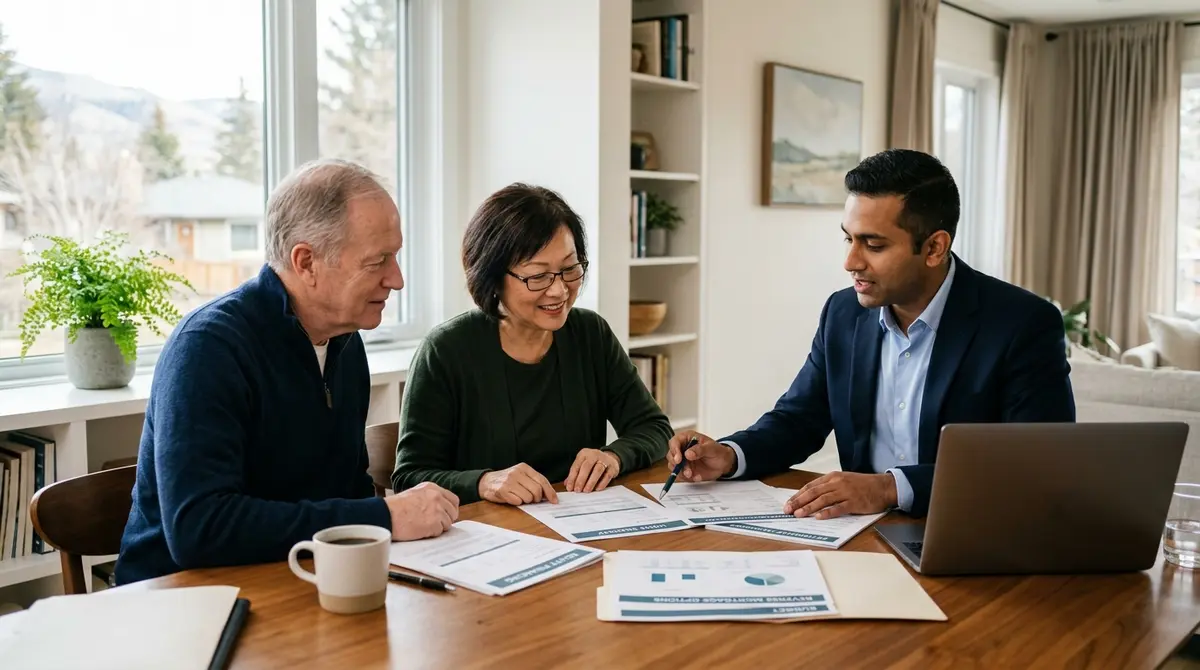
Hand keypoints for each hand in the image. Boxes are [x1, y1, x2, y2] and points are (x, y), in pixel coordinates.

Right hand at [385, 482, 459, 540]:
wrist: (386, 514)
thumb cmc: (395, 507)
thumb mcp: (415, 494)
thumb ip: (430, 498)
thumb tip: (441, 508)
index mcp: (433, 488)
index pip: (453, 499)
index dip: (450, 509)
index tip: (445, 515)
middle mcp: (437, 497)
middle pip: (453, 512)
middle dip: (446, 519)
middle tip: (434, 524)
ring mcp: (437, 510)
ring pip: (448, 523)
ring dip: (438, 527)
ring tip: (423, 526)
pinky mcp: (434, 523)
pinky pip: (440, 532)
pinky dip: (432, 534)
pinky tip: (421, 530)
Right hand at [477, 463, 558, 505]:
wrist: (487, 482)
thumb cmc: (507, 480)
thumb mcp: (521, 476)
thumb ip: (534, 482)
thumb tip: (550, 495)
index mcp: (524, 467)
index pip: (542, 480)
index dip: (550, 492)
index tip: (554, 500)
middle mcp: (517, 472)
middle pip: (537, 490)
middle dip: (537, 498)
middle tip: (532, 499)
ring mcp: (509, 481)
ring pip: (528, 497)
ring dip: (526, 501)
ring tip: (519, 497)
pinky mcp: (502, 490)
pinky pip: (517, 501)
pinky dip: (517, 502)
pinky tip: (512, 498)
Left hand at [565, 449, 620, 491]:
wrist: (611, 458)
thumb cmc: (594, 463)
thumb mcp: (583, 465)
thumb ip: (576, 474)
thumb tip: (567, 484)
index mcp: (584, 454)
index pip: (576, 465)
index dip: (572, 477)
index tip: (569, 487)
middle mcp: (594, 455)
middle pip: (586, 467)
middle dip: (581, 479)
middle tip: (577, 490)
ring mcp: (604, 460)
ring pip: (597, 470)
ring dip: (591, 482)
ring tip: (586, 490)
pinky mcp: (612, 467)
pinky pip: (607, 475)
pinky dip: (602, 483)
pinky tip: (597, 489)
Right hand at [665, 430, 735, 482]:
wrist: (724, 464)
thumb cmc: (718, 452)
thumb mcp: (712, 448)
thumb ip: (700, 449)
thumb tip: (688, 453)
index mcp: (687, 438)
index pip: (674, 442)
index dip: (674, 450)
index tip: (678, 459)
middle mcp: (682, 448)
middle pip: (671, 455)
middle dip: (677, 464)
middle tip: (686, 470)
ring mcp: (683, 460)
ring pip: (673, 466)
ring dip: (681, 472)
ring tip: (692, 474)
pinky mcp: (685, 470)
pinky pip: (680, 475)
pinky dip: (687, 478)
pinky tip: (697, 476)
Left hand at [783, 472, 897, 519]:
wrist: (883, 486)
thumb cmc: (863, 485)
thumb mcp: (843, 480)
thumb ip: (828, 487)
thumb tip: (810, 497)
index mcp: (832, 477)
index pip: (811, 486)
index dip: (798, 495)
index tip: (788, 503)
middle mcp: (837, 483)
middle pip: (814, 493)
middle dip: (799, 502)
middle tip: (788, 510)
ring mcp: (846, 492)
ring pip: (823, 500)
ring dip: (809, 508)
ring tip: (799, 515)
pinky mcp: (854, 502)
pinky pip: (838, 508)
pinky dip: (828, 513)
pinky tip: (819, 517)